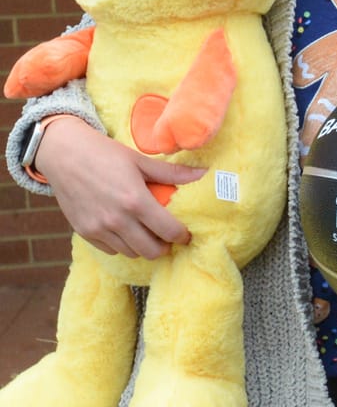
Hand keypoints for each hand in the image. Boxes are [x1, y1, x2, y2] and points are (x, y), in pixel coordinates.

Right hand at [35, 116, 203, 259]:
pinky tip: (126, 231)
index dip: (183, 236)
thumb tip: (204, 174)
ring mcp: (98, 228)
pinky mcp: (84, 232)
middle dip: (165, 246)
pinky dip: (122, 245)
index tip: (186, 233)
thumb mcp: (140, 160)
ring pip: (131, 252)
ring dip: (144, 247)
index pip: (169, 231)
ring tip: (148, 233)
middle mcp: (117, 219)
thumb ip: (172, 173)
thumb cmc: (104, 154)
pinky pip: (110, 249)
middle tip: (168, 236)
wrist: (63, 154)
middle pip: (151, 251)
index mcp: (135, 201)